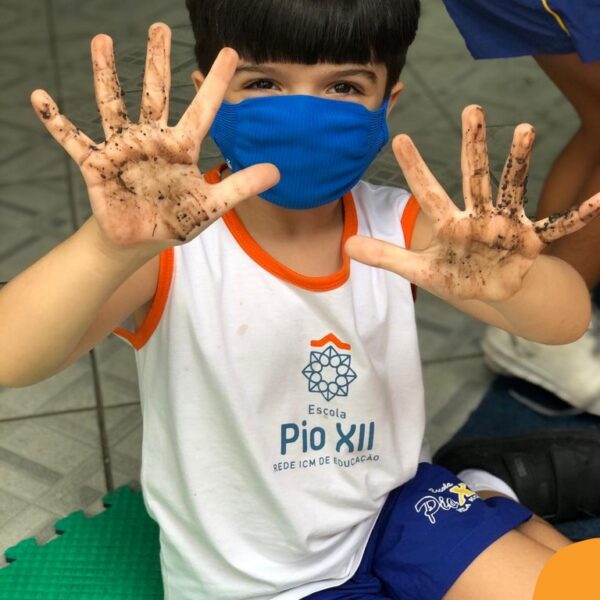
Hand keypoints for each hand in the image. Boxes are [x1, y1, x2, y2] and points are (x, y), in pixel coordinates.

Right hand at [31, 23, 278, 250]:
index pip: (202, 110)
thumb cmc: (173, 220)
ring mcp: (122, 148)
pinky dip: (56, 121)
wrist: (139, 242)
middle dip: (158, 62)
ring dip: (106, 76)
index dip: (216, 84)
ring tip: (103, 41)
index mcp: (181, 148)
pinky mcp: (96, 164)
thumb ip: (240, 187)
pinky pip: (72, 139)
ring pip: (113, 105)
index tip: (231, 53)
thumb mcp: (211, 206)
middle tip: (161, 27)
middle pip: (156, 94)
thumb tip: (277, 171)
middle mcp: (151, 140)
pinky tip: (40, 98)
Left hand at [345, 105, 599, 300]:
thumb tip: (346, 248)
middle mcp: (478, 216)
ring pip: (512, 188)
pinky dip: (578, 215)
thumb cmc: (456, 276)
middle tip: (470, 110)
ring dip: (519, 161)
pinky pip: (558, 226)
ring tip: (525, 129)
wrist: (490, 292)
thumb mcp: (418, 271)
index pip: (428, 191)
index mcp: (450, 223)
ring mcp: (506, 226)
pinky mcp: (530, 242)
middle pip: (473, 176)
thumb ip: (386, 257)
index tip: (399, 138)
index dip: (414, 167)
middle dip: (472, 145)